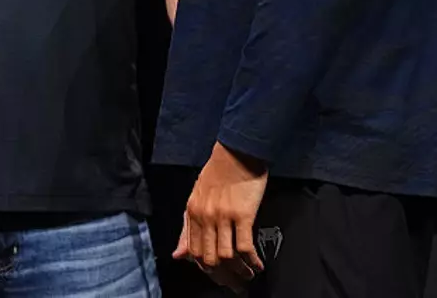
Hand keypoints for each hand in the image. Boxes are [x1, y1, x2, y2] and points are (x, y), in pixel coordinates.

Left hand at [174, 142, 267, 289]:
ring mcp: (223, 216)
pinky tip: (258, 264)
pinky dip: (252, 261)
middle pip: (209, 259)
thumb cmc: (219, 173)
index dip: (206, 269)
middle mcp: (205, 217)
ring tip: (249, 274)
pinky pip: (244, 246)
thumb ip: (188, 228)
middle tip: (235, 284)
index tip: (218, 276)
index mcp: (192, 212)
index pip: (193, 252)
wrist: (237, 152)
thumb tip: (178, 255)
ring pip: (226, 257)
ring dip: (239, 271)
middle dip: (223, 277)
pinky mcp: (242, 215)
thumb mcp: (196, 198)